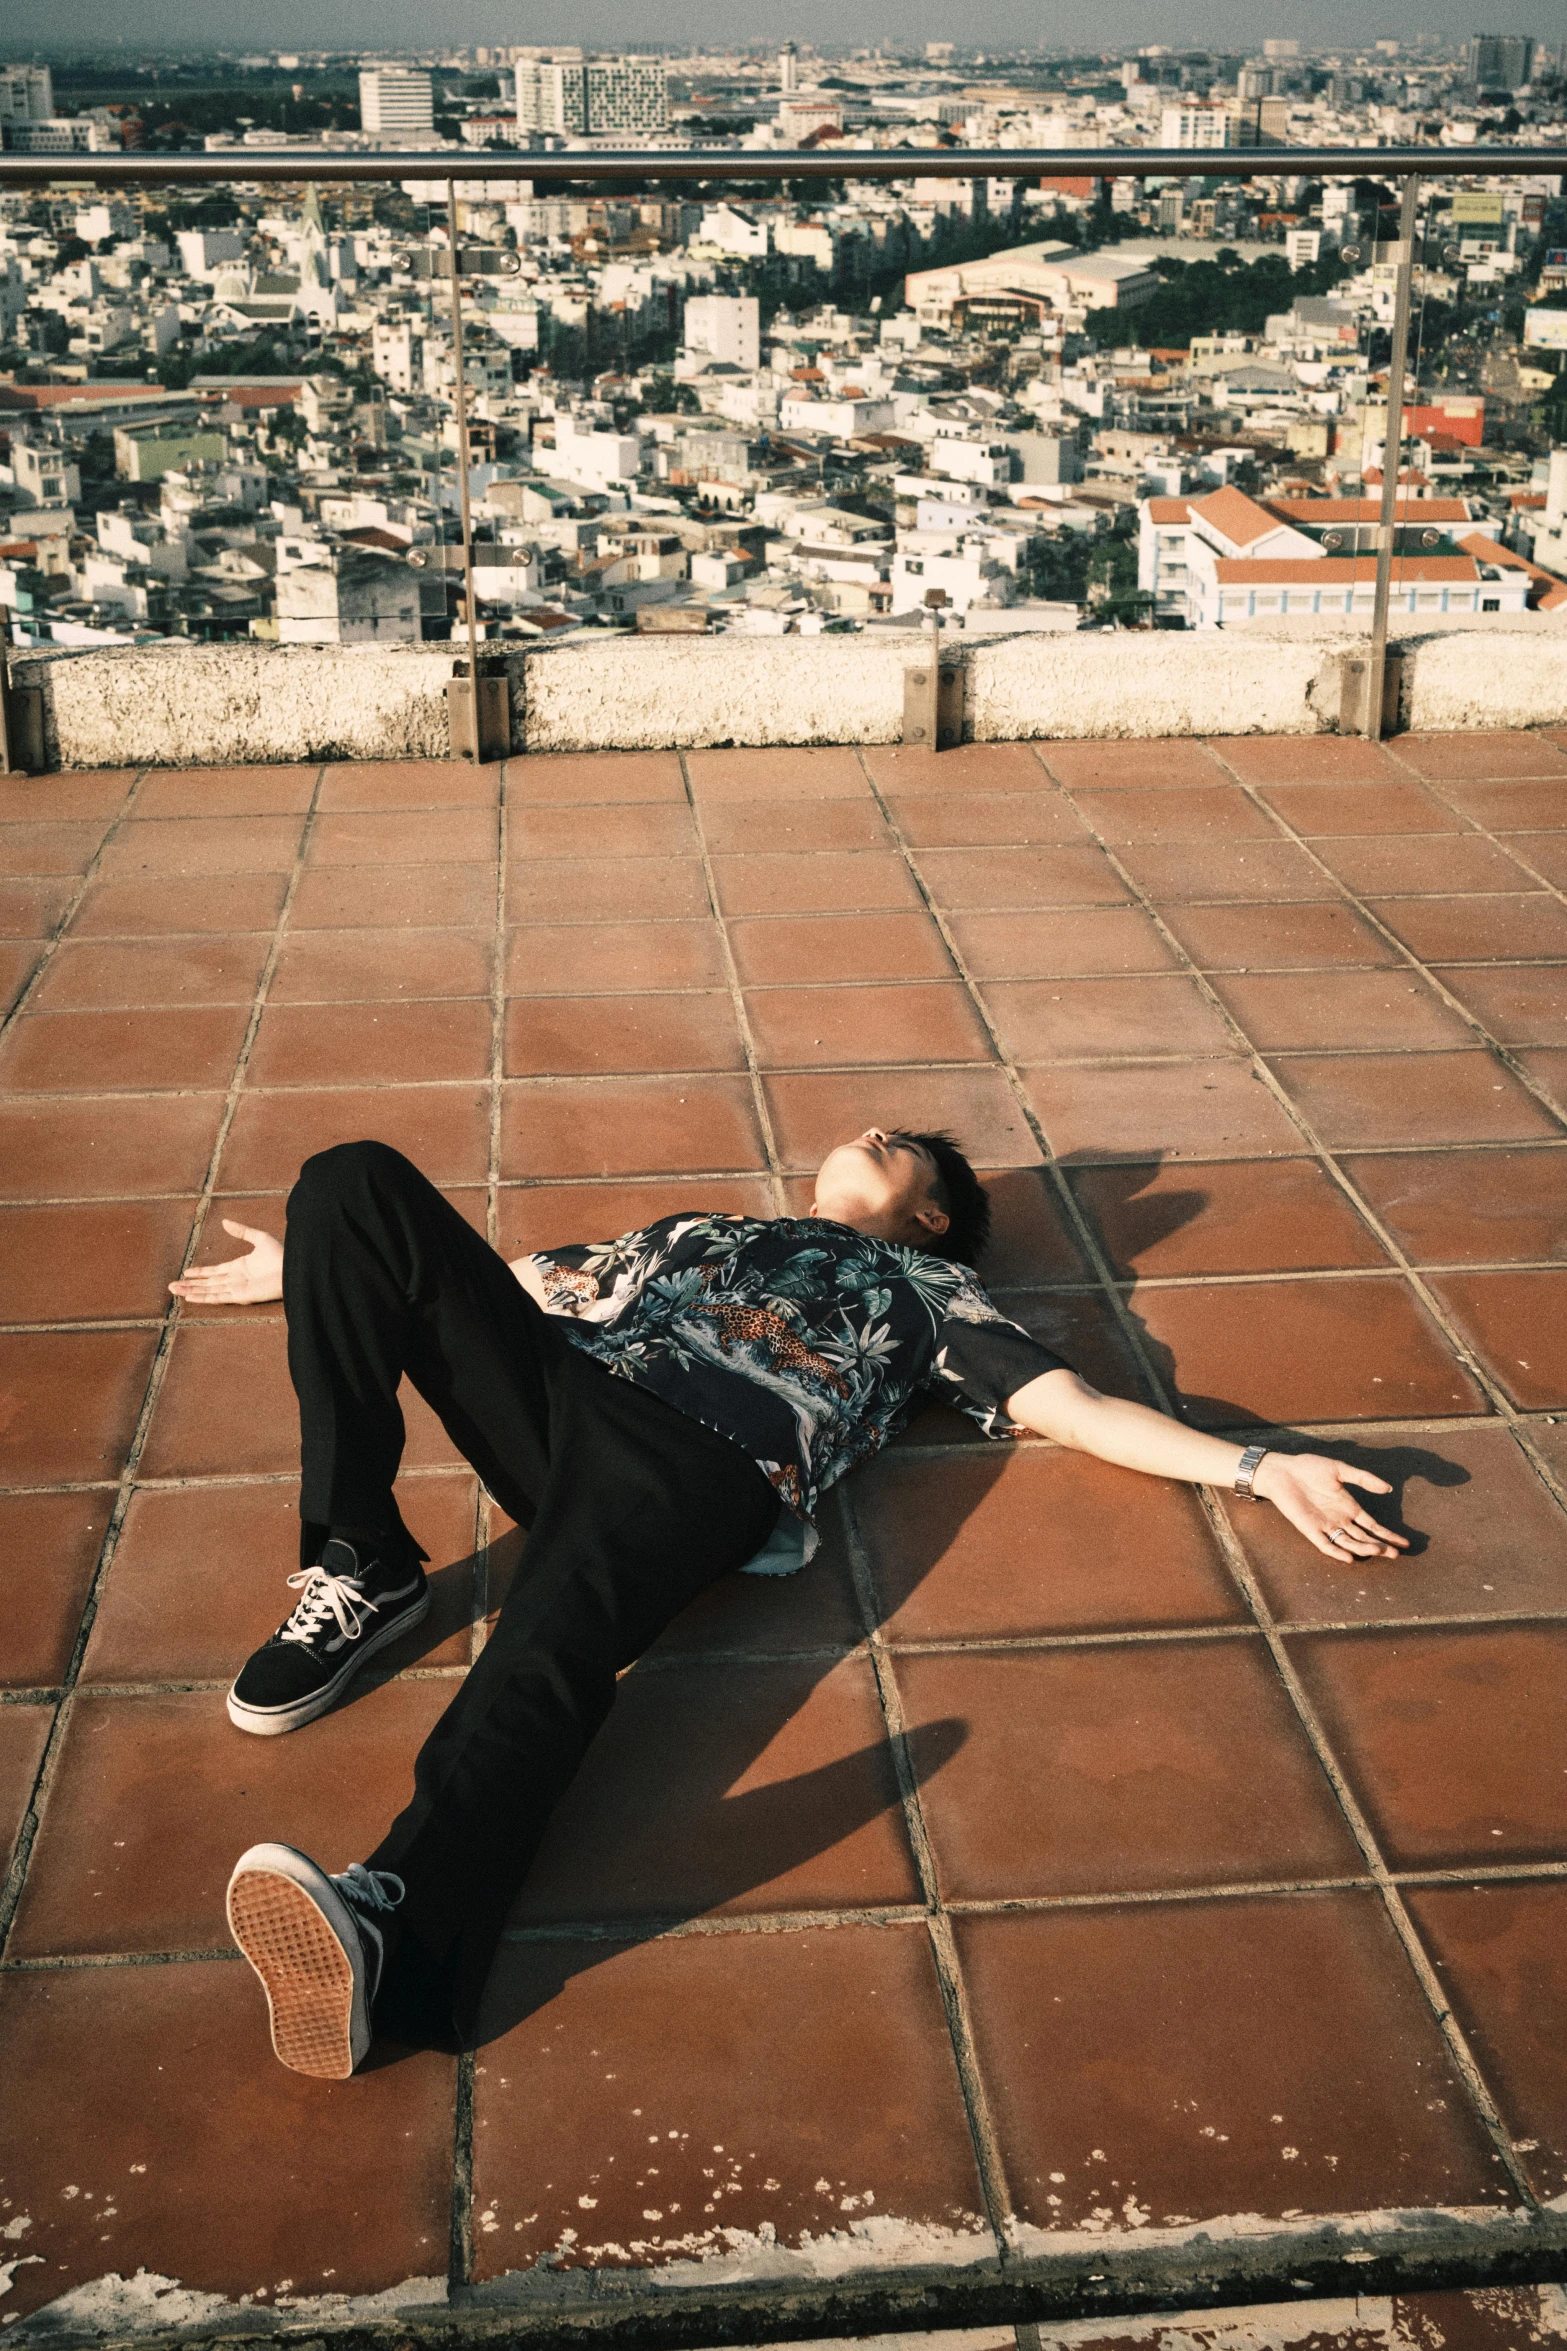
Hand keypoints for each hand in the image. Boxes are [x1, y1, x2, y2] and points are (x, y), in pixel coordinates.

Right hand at [168, 1221, 283, 1306]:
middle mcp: (235, 1279)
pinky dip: (204, 1298)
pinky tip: (191, 1298)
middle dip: (190, 1285)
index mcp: (239, 1267)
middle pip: (207, 1283)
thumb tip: (224, 1222)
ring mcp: (237, 1288)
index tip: (187, 1272)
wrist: (293, 1268)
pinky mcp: (240, 1296)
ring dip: (191, 1292)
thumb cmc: (282, 1255)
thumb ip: (241, 1231)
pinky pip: (218, 1297)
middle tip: (172, 1286)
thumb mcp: (259, 1237)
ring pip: (208, 1291)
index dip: (200, 1272)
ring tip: (174, 1291)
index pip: (214, 1271)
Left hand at [1253, 1451, 1409, 1560]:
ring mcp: (1325, 1525)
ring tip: (1378, 1551)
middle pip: (1364, 1537)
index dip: (1388, 1534)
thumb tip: (1388, 1488)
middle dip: (1380, 1545)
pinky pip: (1325, 1544)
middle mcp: (1340, 1519)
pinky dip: (1336, 1551)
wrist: (1283, 1470)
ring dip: (1363, 1548)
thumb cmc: (1310, 1467)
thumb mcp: (1340, 1470)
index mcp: (1349, 1507)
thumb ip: (1363, 1478)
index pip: (1372, 1525)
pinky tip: (1349, 1557)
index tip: (1405, 1543)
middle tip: (1395, 1554)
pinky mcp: (1309, 1528)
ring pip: (1349, 1542)